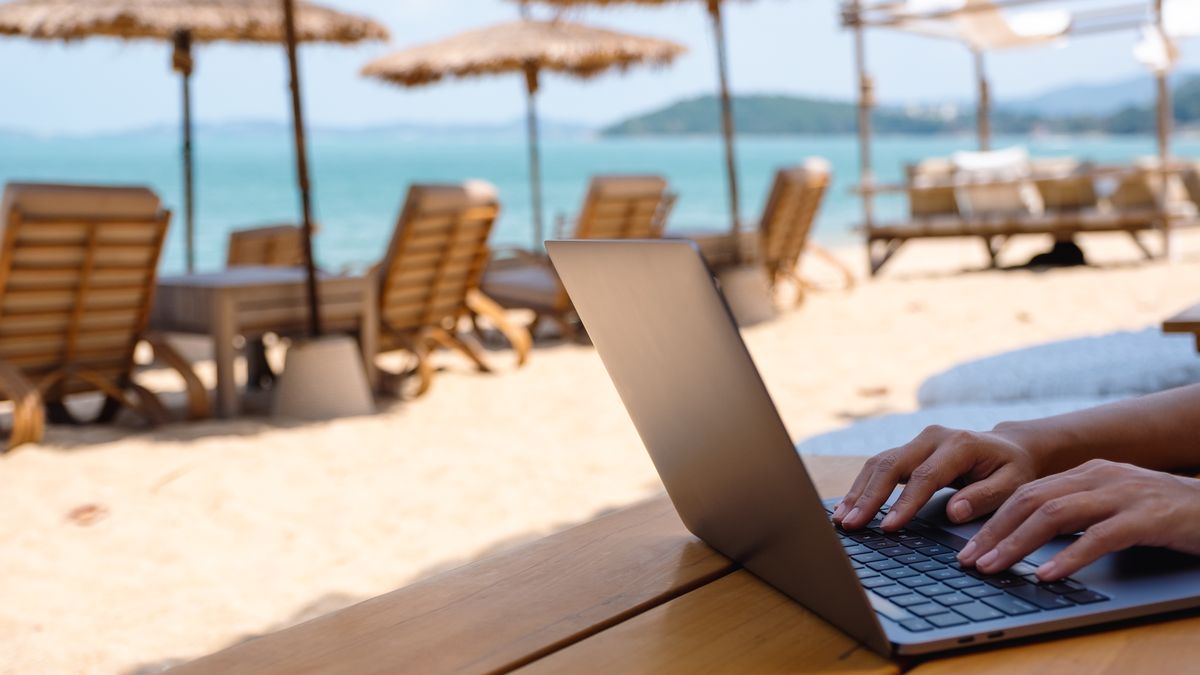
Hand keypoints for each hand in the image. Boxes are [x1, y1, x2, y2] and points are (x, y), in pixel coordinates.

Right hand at [833, 425, 1041, 530]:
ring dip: (858, 492)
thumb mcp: (1013, 485)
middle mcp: (932, 437)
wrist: (1011, 448)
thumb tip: (953, 511)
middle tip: (851, 524)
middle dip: (868, 497)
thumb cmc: (1014, 470)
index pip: (925, 476)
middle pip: (891, 464)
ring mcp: (917, 442)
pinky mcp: (908, 451)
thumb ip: (985, 497)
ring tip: (842, 519)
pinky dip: (862, 487)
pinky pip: (879, 467)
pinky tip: (850, 507)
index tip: (888, 527)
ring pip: (878, 463)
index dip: (904, 503)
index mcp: (959, 444)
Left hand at [958, 460, 1199, 579]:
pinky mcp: (1147, 518)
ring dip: (1018, 544)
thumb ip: (1078, 512)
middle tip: (969, 560)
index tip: (969, 547)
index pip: (1026, 493)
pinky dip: (1069, 557)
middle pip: (1030, 501)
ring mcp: (1122, 495)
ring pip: (1055, 515)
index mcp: (1086, 473)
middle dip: (994, 531)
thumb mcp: (1114, 504)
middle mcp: (1099, 477)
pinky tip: (1047, 574)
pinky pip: (1099, 537)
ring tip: (995, 567)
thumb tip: (1030, 537)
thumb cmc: (1165, 512)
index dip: (993, 520)